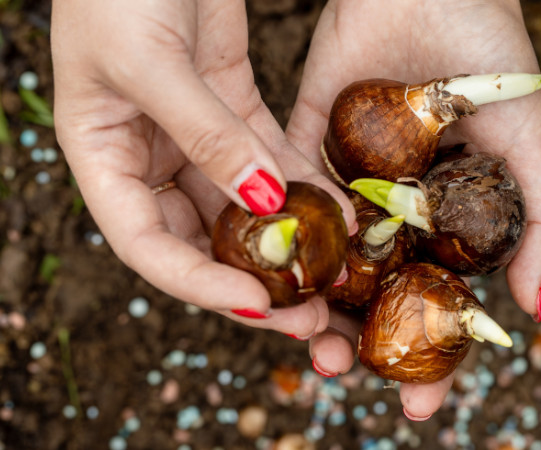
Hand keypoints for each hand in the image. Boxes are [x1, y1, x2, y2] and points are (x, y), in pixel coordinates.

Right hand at [51, 0, 354, 337]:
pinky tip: (340, 216)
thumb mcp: (151, 62)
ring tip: (334, 280)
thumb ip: (206, 135)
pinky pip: (273, 160)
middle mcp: (148, 157)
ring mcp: (196, 137)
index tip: (254, 303)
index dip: (197, 284)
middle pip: (201, 240)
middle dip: (252, 281)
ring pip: (243, 208)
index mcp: (103, 157)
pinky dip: (304, 188)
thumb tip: (264, 203)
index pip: (146, 245)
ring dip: (286, 245)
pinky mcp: (236, 109)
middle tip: (306, 314)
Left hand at [286, 0, 540, 418]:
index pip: (437, 301)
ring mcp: (350, 179)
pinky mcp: (305, 141)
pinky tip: (275, 282)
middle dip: (362, 342)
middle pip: (376, 291)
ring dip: (316, 307)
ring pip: (327, 258)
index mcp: (448, 218)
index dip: (431, 354)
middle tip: (346, 378)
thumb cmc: (495, 57)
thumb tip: (533, 309)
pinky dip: (282, 241)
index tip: (420, 404)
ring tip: (310, 348)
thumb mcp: (532, 144)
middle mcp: (396, 208)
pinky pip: (290, 198)